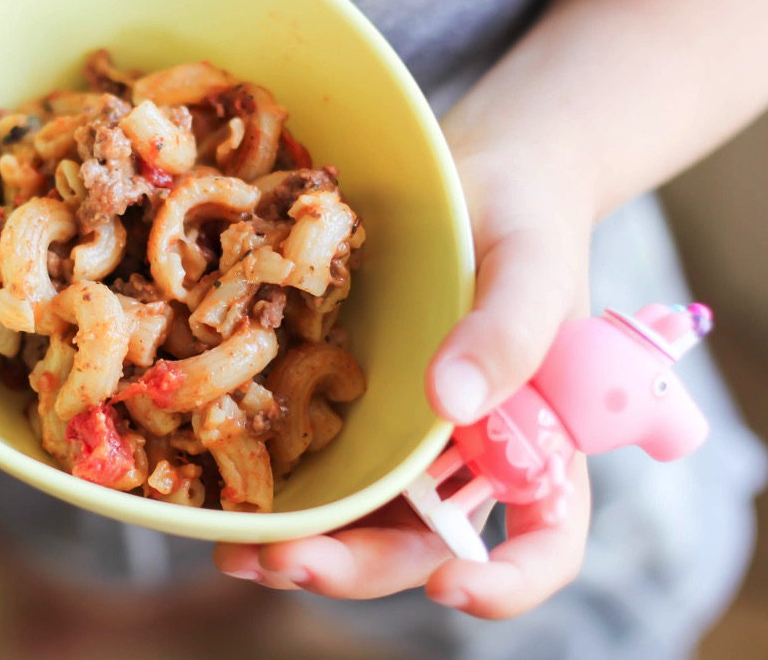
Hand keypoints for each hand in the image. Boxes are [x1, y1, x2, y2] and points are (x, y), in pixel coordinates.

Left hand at [215, 143, 594, 617]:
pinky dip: (272, 487)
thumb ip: (509, 327)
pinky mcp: (348, 407)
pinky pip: (316, 461)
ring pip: (356, 520)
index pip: (544, 539)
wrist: (478, 179)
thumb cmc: (527, 222)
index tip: (451, 589)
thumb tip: (453, 402)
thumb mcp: (531, 264)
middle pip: (421, 545)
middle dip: (356, 567)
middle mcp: (464, 459)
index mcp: (535, 443)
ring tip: (239, 550)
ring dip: (299, 548)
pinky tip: (223, 491)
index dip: (505, 582)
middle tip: (288, 563)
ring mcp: (401, 439)